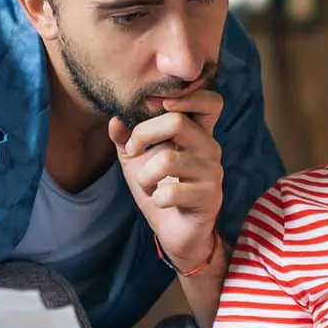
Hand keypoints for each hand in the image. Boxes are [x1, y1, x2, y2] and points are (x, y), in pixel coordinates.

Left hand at [108, 89, 225, 270]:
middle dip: (143, 134)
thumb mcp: (137, 160)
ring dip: (144, 176)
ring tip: (146, 185)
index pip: (210, 101)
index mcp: (197, 133)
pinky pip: (171, 192)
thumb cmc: (159, 188)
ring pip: (167, 160)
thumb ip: (126, 137)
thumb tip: (115, 120)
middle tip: (132, 149)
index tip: (154, 105)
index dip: (186, 96)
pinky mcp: (209, 198)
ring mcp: (212, 173)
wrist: (174, 231)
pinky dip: (155, 198)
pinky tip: (159, 202)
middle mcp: (210, 147)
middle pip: (177, 121)